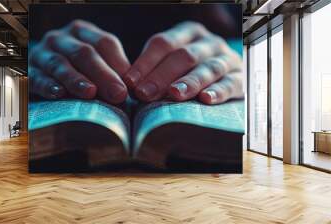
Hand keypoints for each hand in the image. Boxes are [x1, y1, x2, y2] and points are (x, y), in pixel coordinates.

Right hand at [29, 20, 129, 103]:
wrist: (41, 69)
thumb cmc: (77, 67)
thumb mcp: (96, 61)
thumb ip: (113, 72)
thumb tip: (133, 89)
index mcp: (83, 32)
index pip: (103, 43)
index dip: (118, 64)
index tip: (129, 85)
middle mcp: (61, 39)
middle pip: (83, 53)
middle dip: (102, 74)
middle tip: (117, 94)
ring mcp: (42, 54)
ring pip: (59, 64)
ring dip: (75, 79)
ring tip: (90, 93)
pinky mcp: (30, 72)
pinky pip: (38, 77)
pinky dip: (48, 86)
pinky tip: (59, 94)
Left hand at [123, 21, 242, 103]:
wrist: (226, 76)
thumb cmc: (189, 71)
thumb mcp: (171, 62)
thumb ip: (153, 70)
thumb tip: (129, 87)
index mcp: (188, 33)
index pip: (163, 43)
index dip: (145, 63)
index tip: (130, 82)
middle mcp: (208, 43)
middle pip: (184, 56)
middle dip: (162, 76)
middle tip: (145, 93)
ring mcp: (227, 59)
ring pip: (208, 68)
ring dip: (189, 82)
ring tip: (174, 94)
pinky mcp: (240, 78)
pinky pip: (231, 83)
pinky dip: (218, 91)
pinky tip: (206, 99)